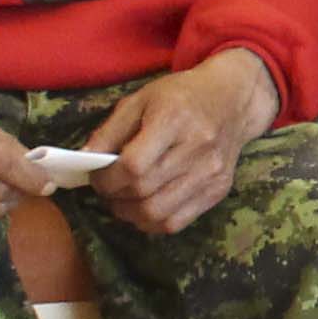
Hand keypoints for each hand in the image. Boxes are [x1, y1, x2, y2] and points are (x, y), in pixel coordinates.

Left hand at [77, 50, 279, 236]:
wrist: (233, 99)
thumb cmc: (180, 96)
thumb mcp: (139, 101)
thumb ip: (109, 131)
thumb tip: (84, 162)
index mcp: (174, 120)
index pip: (133, 166)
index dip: (105, 178)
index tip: (96, 176)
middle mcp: (198, 148)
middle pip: (143, 191)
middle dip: (113, 196)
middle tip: (107, 188)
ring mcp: (211, 172)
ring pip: (157, 213)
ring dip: (129, 213)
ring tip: (122, 200)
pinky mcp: (219, 189)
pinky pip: (177, 222)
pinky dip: (152, 222)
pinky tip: (144, 207)